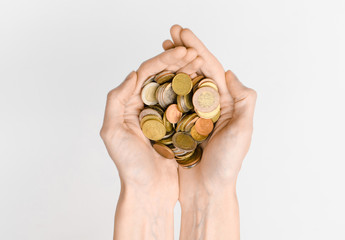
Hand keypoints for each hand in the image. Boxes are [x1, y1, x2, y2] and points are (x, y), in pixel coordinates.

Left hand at [100, 46, 198, 238]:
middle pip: (162, 76)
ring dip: (187, 72)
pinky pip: (185, 104)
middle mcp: (146, 106)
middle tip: (195, 52)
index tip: (182, 53)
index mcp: (130, 104)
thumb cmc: (129, 166)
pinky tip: (204, 83)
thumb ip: (116, 100)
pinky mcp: (177, 126)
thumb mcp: (112, 132)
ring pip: (175, 87)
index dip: (164, 60)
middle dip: (178, 61)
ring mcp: (163, 115)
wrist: (148, 191)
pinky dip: (193, 92)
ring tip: (201, 62)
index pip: (147, 73)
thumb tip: (133, 74)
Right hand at [163, 25, 256, 239]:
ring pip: (182, 82)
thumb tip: (229, 73)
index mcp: (225, 103)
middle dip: (183, 50)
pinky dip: (165, 85)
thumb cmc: (227, 166)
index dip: (197, 48)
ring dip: (172, 64)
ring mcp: (194, 114)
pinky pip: (172, 101)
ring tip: (161, 48)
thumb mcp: (243, 132)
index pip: (211, 68)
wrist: (208, 191)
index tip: (182, 33)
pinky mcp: (180, 125)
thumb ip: (243, 100)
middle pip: (195, 71)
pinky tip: (156, 76)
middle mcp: (210, 105)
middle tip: (169, 33)